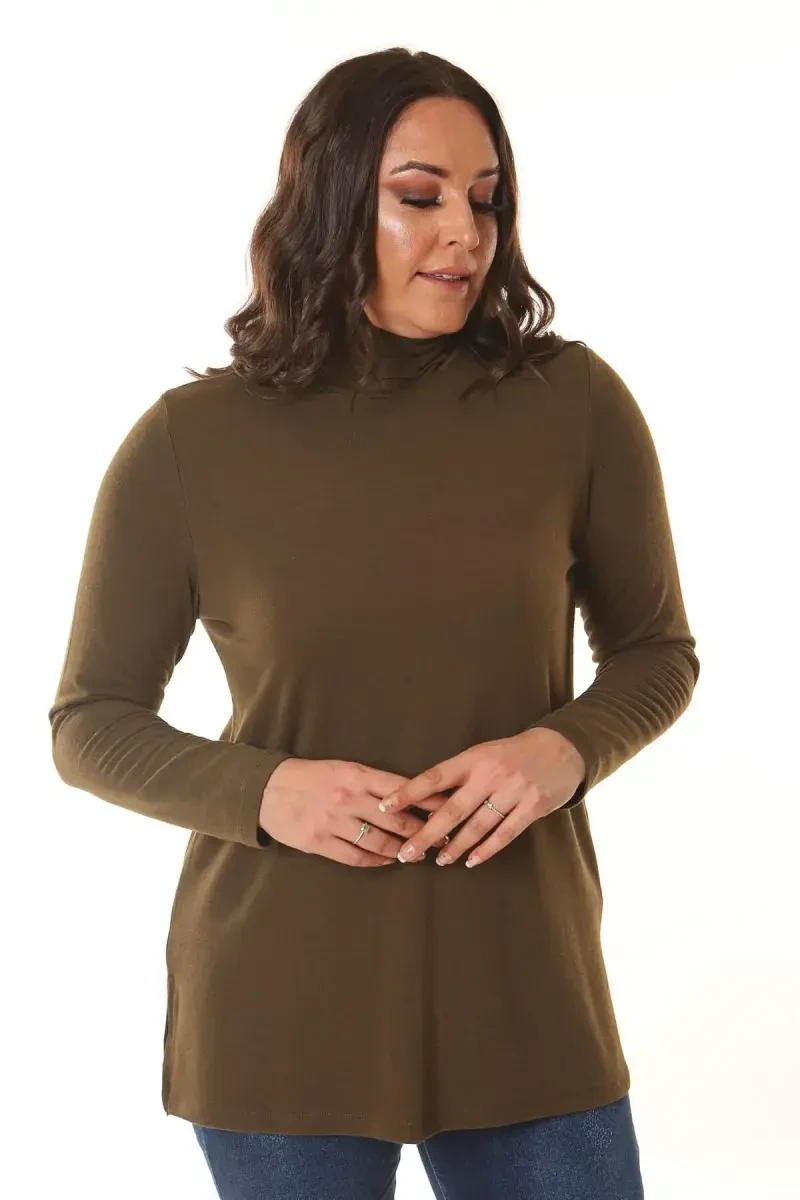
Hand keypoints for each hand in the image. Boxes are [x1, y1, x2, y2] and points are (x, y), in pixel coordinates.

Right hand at [258, 757, 452, 865]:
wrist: (265, 789)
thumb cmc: (309, 776)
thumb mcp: (342, 768)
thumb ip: (372, 781)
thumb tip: (407, 795)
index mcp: (356, 774)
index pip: (403, 788)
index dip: (429, 801)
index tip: (450, 808)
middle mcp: (348, 797)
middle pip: (396, 820)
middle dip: (423, 831)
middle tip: (442, 839)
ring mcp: (333, 821)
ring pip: (379, 842)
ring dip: (403, 850)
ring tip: (418, 854)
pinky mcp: (319, 842)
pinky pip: (356, 857)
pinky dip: (377, 861)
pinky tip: (389, 861)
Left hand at [376, 728, 586, 867]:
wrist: (559, 749)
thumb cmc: (511, 754)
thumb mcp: (482, 754)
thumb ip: (458, 775)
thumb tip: (423, 803)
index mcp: (472, 758)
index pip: (434, 777)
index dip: (409, 793)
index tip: (386, 806)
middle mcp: (490, 773)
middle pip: (452, 809)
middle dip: (427, 834)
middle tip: (407, 853)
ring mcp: (513, 790)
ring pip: (477, 825)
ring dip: (456, 846)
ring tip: (438, 860)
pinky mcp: (533, 806)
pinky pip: (505, 833)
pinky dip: (487, 849)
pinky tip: (472, 860)